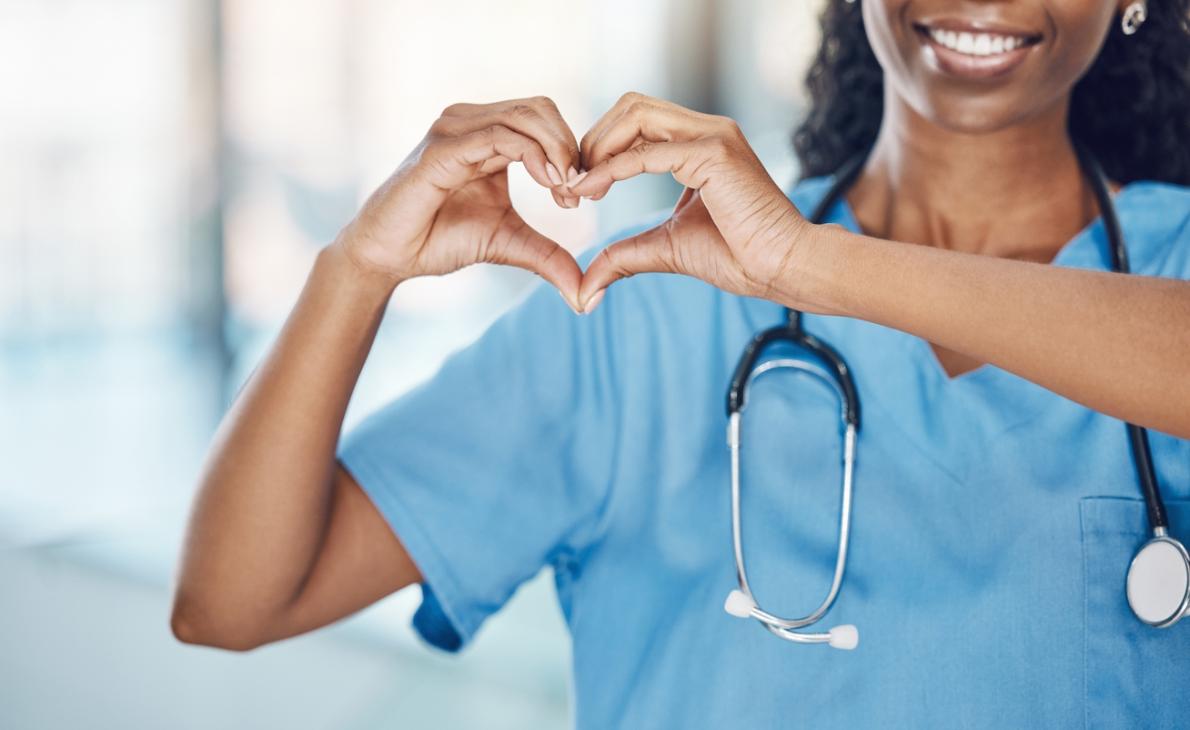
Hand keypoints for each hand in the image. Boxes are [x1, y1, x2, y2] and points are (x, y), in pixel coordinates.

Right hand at [335, 96, 586, 310]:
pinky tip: (547, 182)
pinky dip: (532, 155)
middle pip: (540, 108)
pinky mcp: (443, 148)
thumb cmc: (440, 240)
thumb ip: (548, 257)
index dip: (571, 150)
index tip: (581, 195)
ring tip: (565, 190)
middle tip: (579, 191)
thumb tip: (586, 295)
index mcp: (487, 134)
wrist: (390, 255)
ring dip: (557, 150)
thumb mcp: (508, 244)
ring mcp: (454, 129)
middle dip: (570, 146)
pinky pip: (499, 136)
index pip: (543, 118)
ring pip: (525, 116)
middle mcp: (471, 121)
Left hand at [566, 93, 809, 310]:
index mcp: (699, 143)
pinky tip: (592, 190)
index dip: (599, 148)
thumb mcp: (666, 249)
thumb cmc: (738, 257)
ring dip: (598, 146)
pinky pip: (647, 151)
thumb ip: (625, 255)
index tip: (577, 187)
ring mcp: (712, 136)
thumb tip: (586, 286)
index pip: (636, 120)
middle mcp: (706, 130)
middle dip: (593, 140)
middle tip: (572, 183)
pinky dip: (612, 169)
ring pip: (636, 114)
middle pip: (631, 106)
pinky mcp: (714, 154)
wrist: (781, 268)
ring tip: (580, 185)